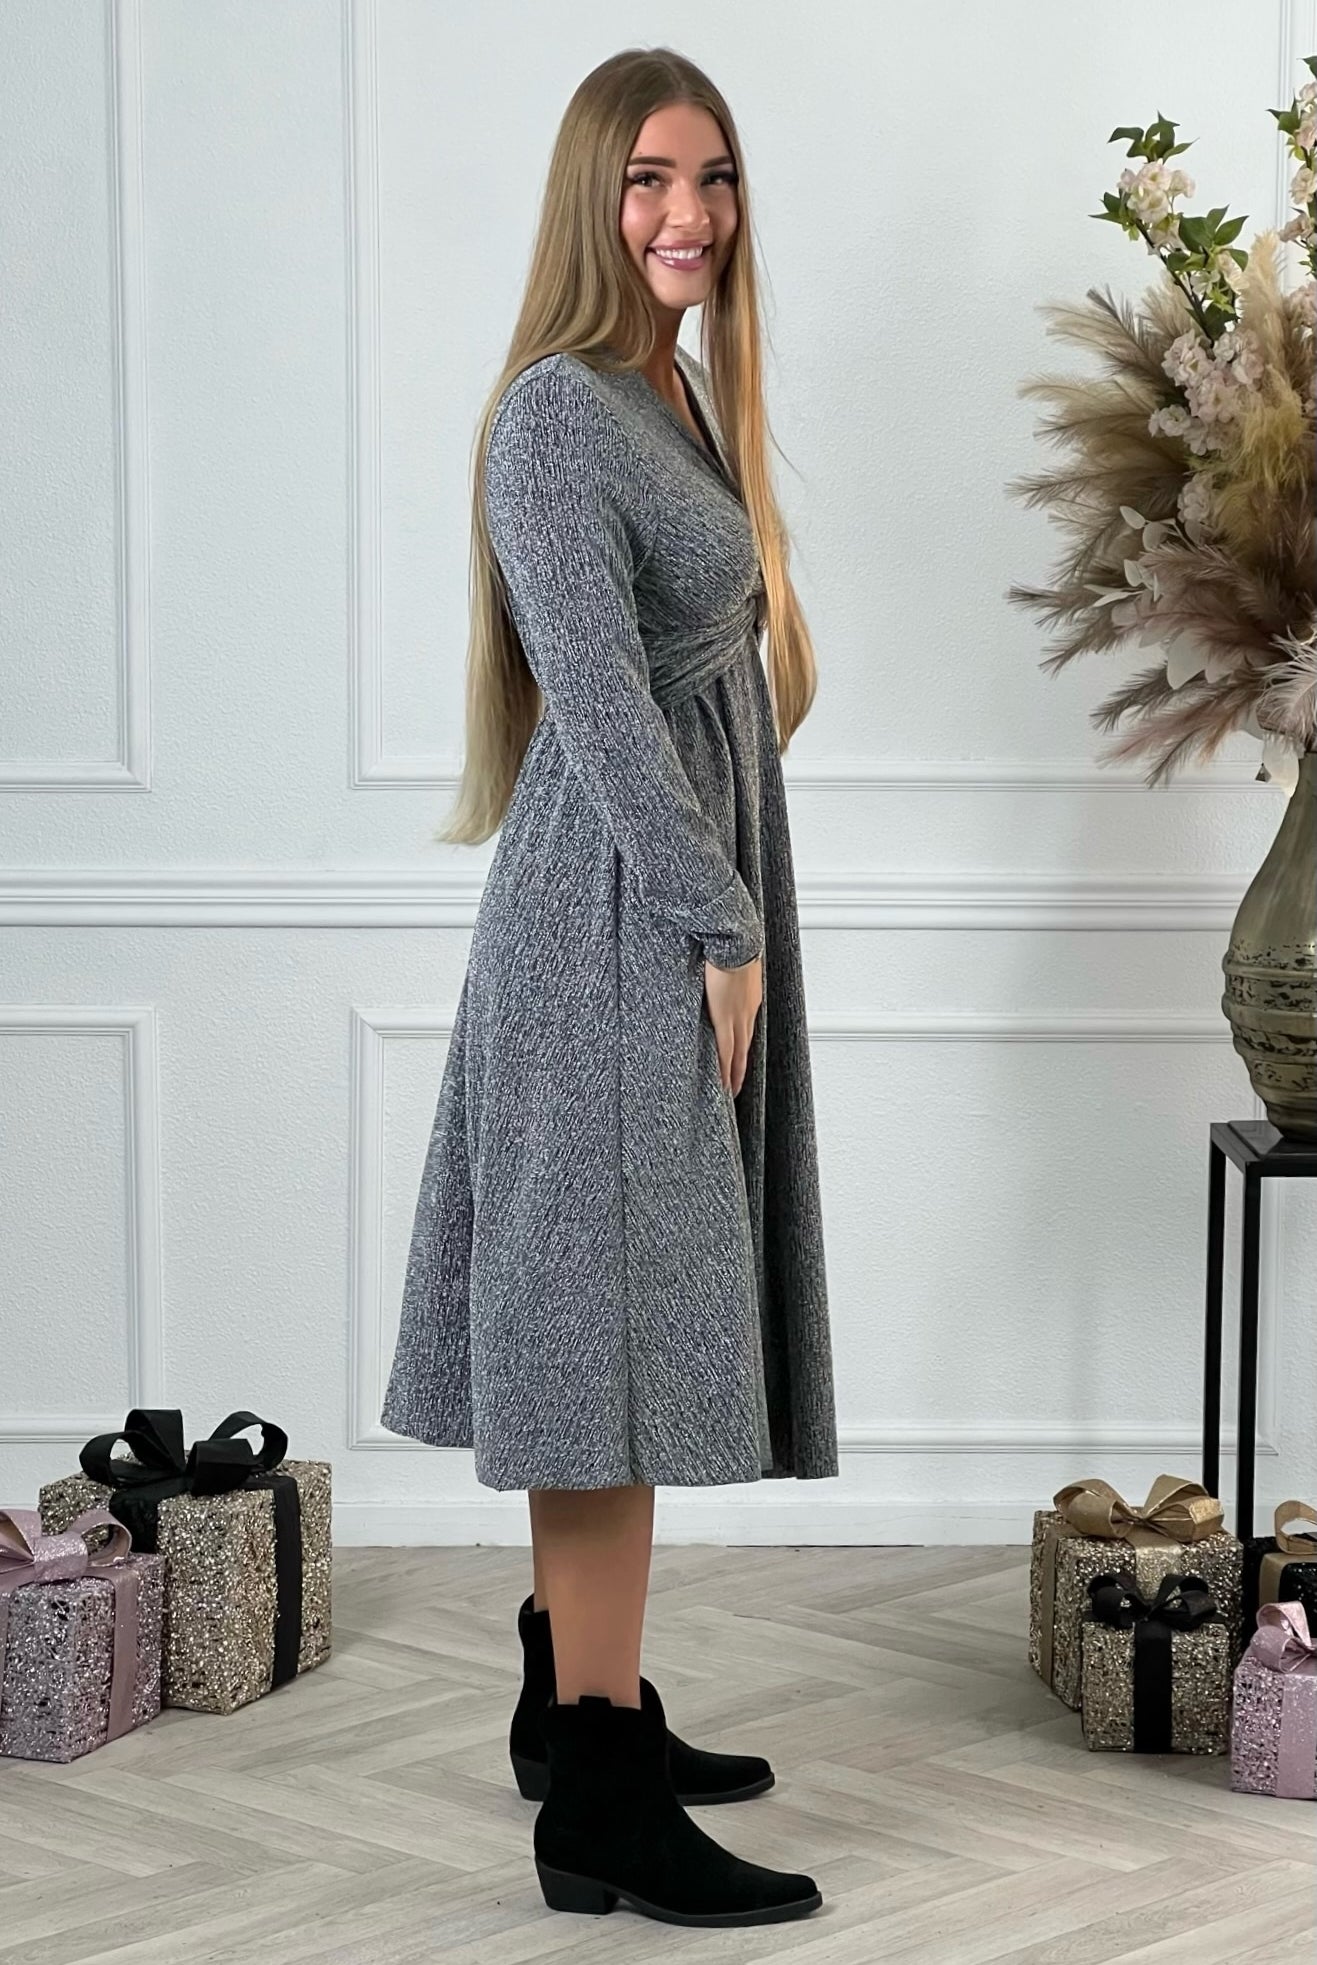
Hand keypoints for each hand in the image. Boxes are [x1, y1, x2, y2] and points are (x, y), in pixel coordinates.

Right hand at [703, 954, 762, 1096]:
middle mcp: (748, 1011)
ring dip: (735, 1073)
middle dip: (741, 1067)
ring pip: (738, 1054)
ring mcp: (738, 1017)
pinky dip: (725, 1068)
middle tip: (736, 1085)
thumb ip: (726, 972)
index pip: (746, 1029)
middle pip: (745, 1046)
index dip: (742, 1046)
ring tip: (730, 1090)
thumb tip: (717, 969)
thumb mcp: (732, 962)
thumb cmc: (733, 944)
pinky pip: (727, 1051)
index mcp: (750, 998)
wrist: (736, 941)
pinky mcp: (726, 1019)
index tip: (739, 1059)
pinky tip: (723, 1083)